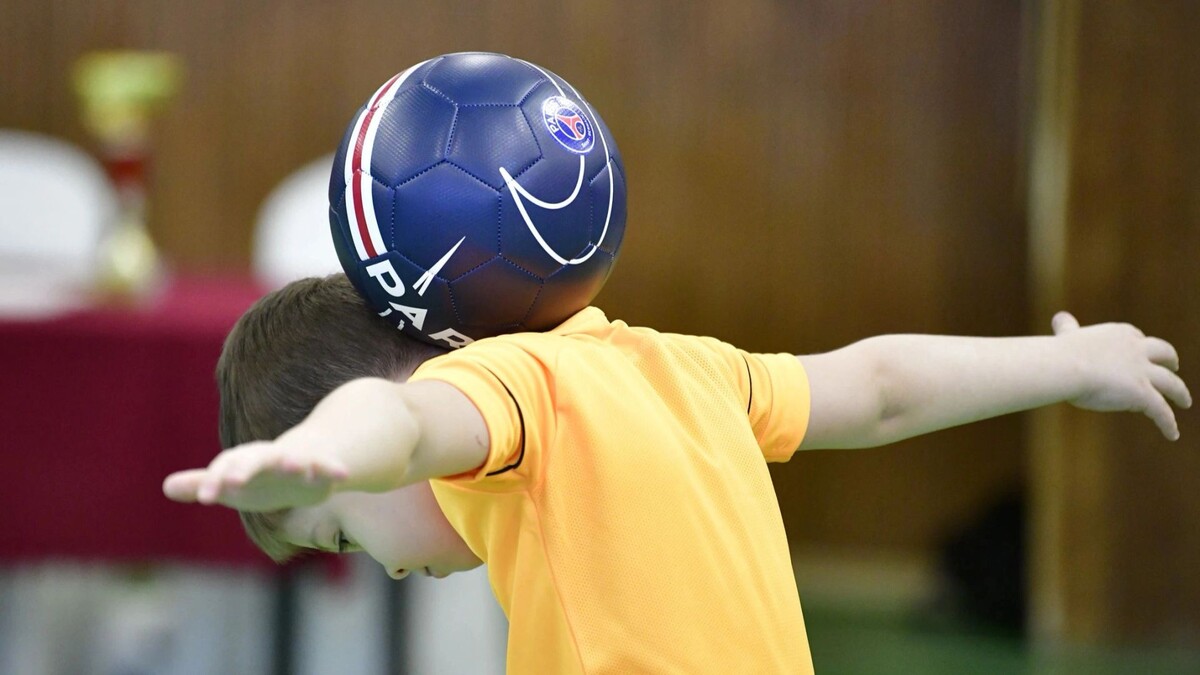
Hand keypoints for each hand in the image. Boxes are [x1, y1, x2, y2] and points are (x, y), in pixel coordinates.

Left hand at [163, 441, 348, 511]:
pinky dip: (332, 469)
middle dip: (245, 469)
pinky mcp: (319, 467)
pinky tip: (343, 476)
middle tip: (234, 482)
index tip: (203, 498)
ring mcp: (295, 460)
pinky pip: (327, 467)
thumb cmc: (260, 477)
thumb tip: (167, 487)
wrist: (302, 462)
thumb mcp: (232, 484)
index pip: (224, 470)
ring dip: (294, 461)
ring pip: (293, 459)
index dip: (213, 482)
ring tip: (294, 467)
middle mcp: (268, 458)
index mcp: (244, 462)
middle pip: (254, 461)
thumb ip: (203, 483)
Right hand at [1052, 311, 1191, 439]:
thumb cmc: (1063, 352)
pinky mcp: (1143, 394)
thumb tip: (1059, 317)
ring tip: (1184, 401)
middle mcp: (1138, 350)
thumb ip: (1068, 327)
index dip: (1141, 348)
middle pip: (1164, 354)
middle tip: (1173, 367)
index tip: (1140, 354)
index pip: (1138, 339)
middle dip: (1170, 360)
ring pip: (1172, 384)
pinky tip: (1172, 434)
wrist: (1066, 366)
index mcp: (1121, 334)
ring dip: (1181, 393)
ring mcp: (1143, 373)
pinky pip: (1161, 412)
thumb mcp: (1067, 335)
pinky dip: (1168, 424)